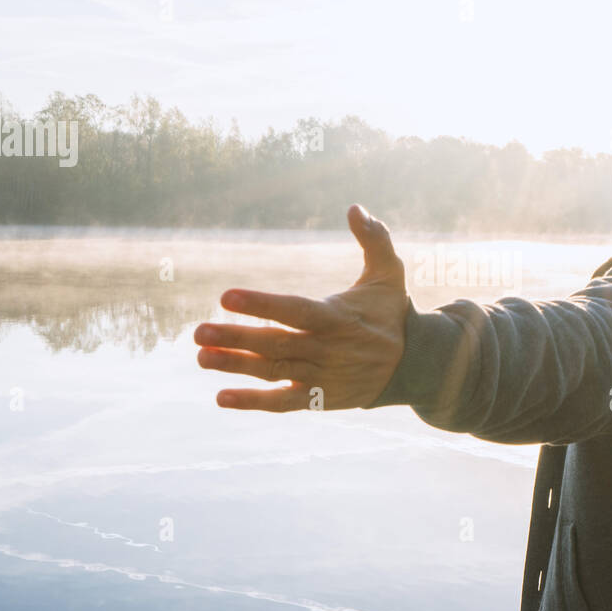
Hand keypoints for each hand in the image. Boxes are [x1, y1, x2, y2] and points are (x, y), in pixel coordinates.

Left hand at [194, 205, 408, 410]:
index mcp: (337, 318)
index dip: (261, 305)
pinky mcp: (318, 399)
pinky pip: (282, 403)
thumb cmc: (391, 313)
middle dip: (235, 338)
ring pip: (273, 372)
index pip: (295, 311)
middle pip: (275, 344)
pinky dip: (253, 402)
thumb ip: (374, 238)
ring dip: (235, 366)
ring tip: (201, 356)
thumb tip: (355, 207)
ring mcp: (321, 377)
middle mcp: (327, 350)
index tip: (226, 297)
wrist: (413, 366)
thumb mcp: (390, 273)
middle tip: (198, 331)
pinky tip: (222, 396)